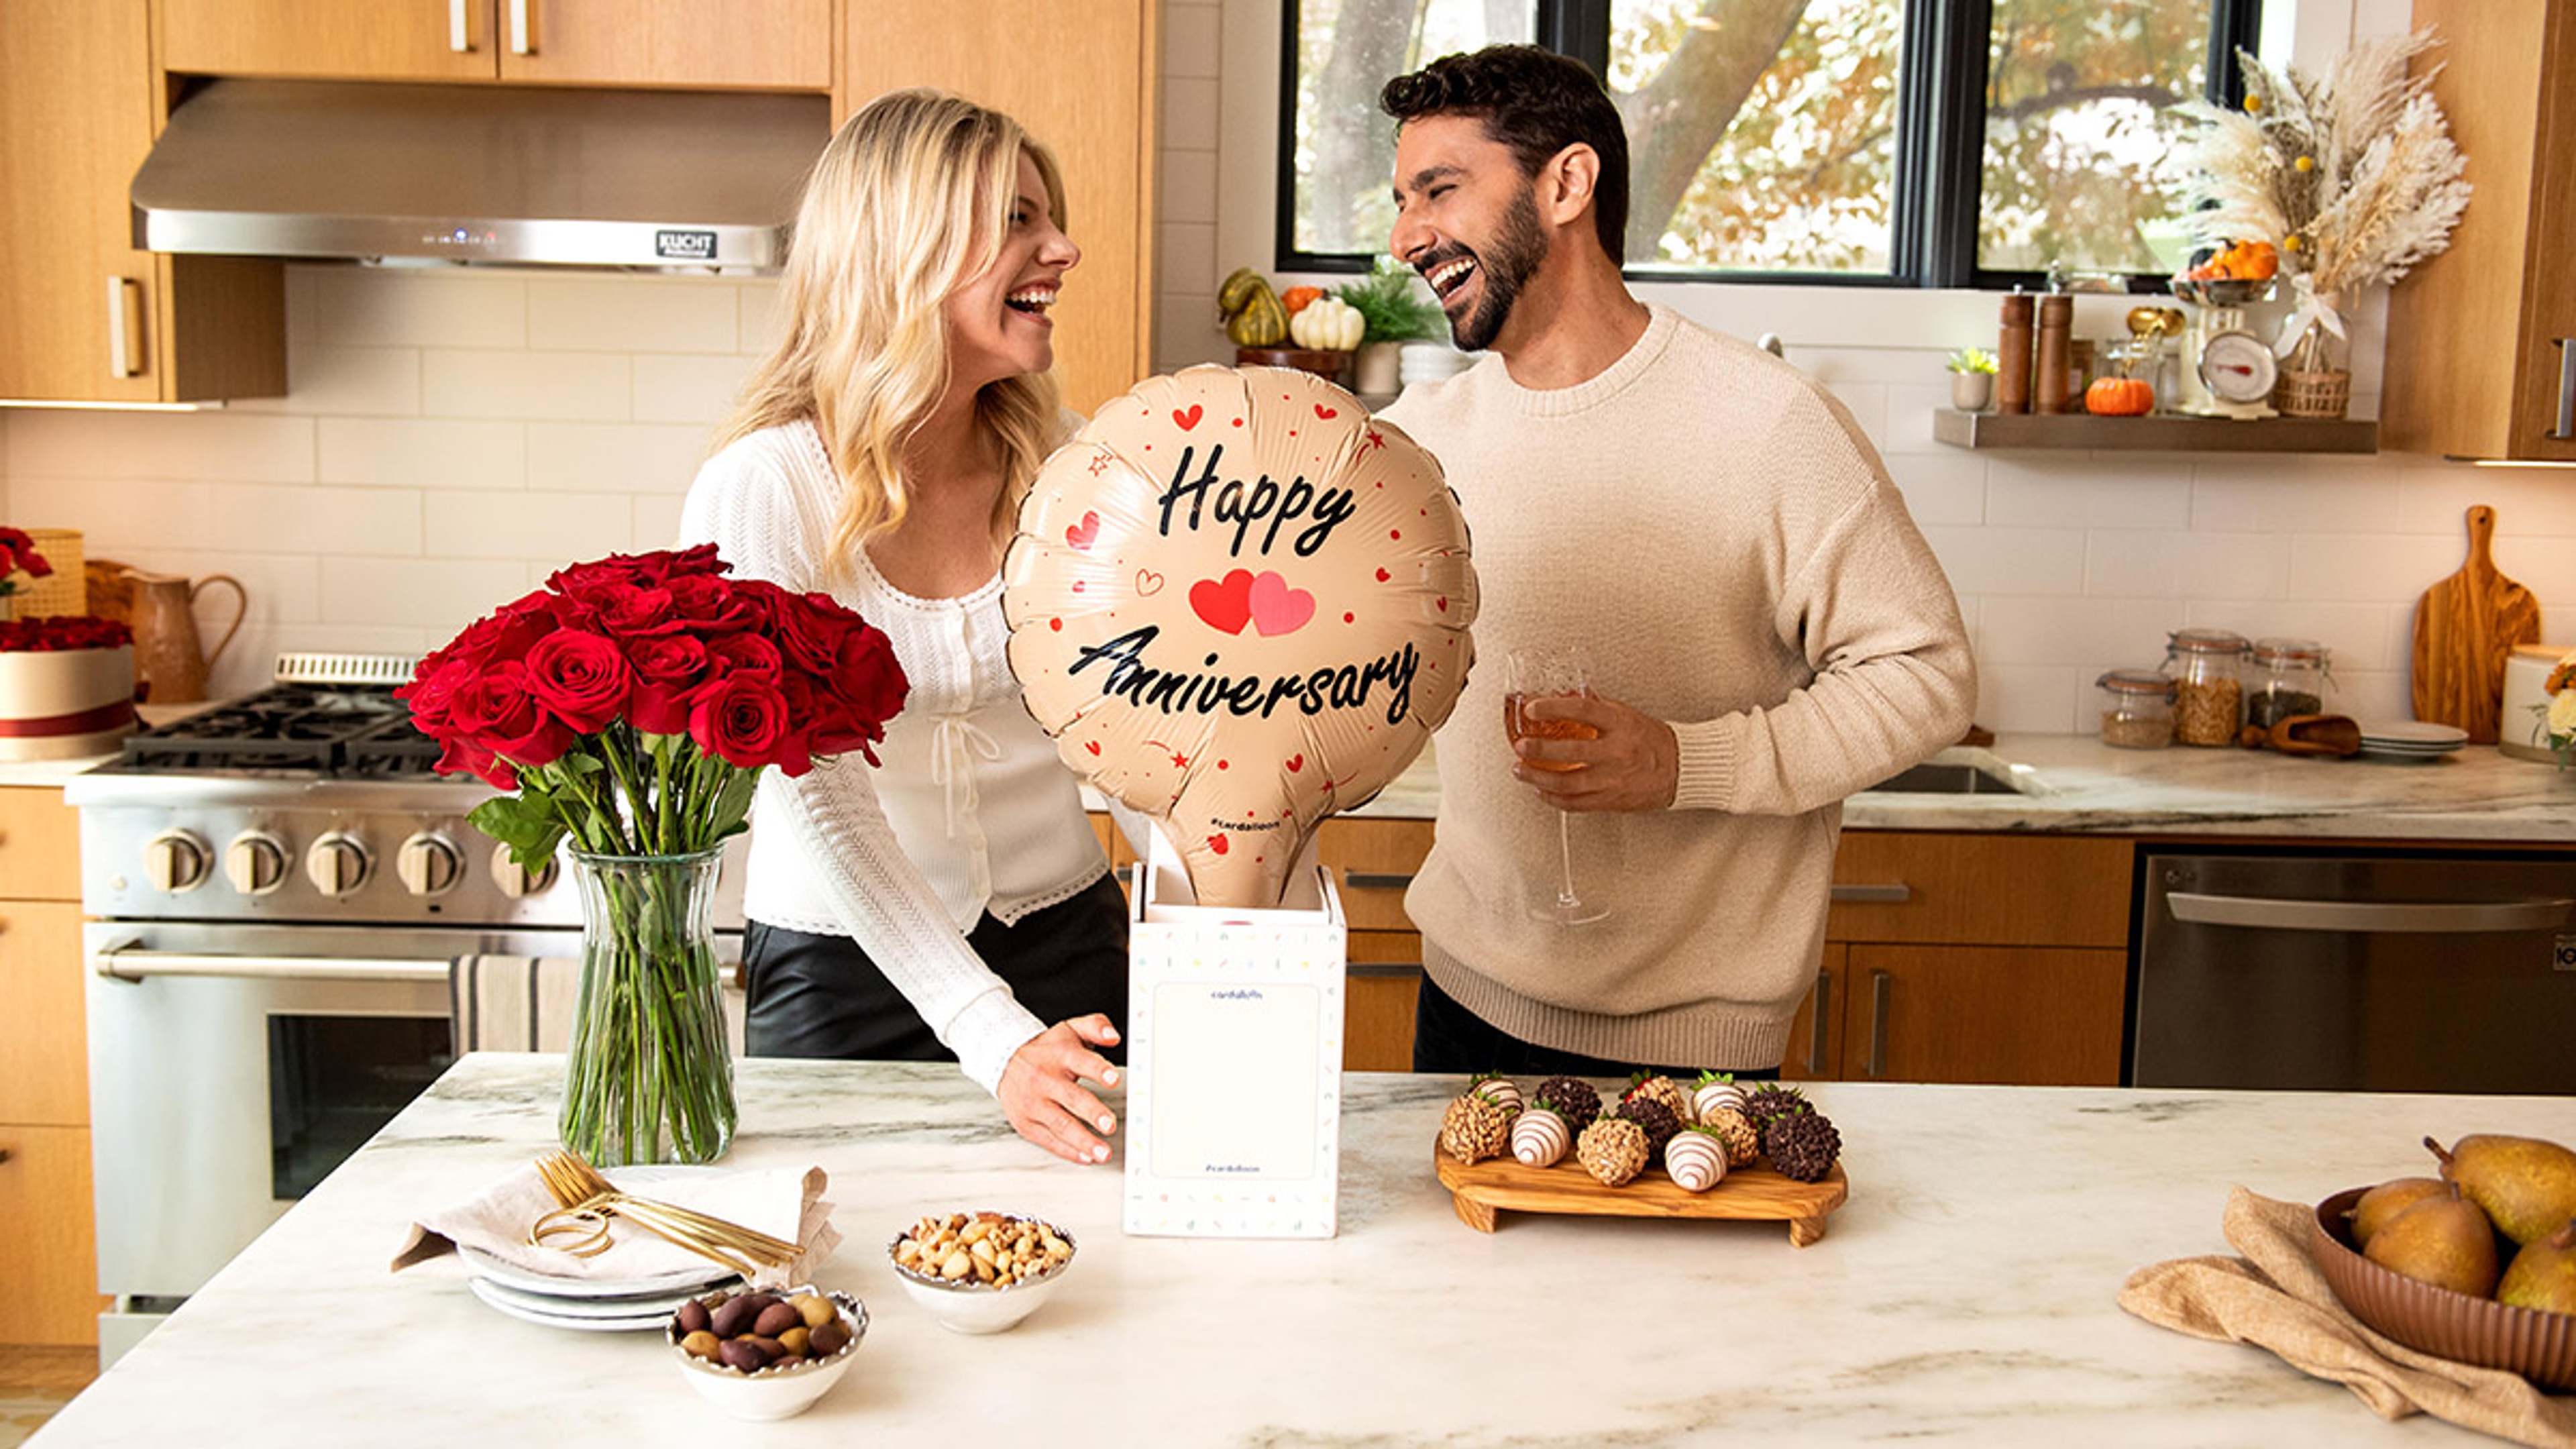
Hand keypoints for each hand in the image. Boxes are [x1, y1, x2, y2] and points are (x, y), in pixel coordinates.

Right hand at [997, 1014, 1122, 1164]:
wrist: (1004, 1061)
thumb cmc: (1046, 1050)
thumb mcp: (1070, 1029)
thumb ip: (1095, 1026)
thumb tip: (1113, 1036)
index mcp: (1059, 1055)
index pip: (1080, 1060)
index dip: (1097, 1069)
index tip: (1113, 1078)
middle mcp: (1045, 1079)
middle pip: (1070, 1098)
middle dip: (1092, 1113)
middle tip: (1110, 1125)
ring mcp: (1034, 1104)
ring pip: (1059, 1124)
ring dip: (1083, 1140)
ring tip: (1102, 1152)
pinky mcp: (1026, 1123)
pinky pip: (1049, 1140)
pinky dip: (1068, 1151)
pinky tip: (1085, 1157)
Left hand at [1513, 692, 1677, 811]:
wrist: (1680, 769)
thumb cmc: (1651, 740)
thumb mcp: (1625, 715)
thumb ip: (1594, 706)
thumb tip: (1562, 695)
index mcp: (1621, 724)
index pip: (1583, 710)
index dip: (1554, 708)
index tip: (1533, 709)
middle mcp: (1617, 752)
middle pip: (1571, 751)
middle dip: (1539, 750)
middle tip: (1519, 746)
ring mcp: (1613, 779)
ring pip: (1568, 783)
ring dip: (1538, 778)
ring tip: (1520, 770)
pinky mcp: (1611, 800)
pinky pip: (1575, 803)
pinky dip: (1553, 798)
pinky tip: (1541, 790)